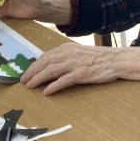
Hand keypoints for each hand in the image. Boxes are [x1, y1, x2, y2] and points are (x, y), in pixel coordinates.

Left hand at [20, 43, 139, 94]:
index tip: (27, 72)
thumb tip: (52, 64)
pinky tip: (46, 92)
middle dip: (31, 72)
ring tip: (29, 86)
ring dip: (37, 79)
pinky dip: (53, 86)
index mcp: (68, 48)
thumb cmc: (100, 58)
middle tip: (23, 81)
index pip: (46, 56)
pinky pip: (63, 80)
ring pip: (50, 70)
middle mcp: (69, 54)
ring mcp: (74, 64)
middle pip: (44, 62)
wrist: (117, 60)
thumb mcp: (80, 52)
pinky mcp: (81, 74)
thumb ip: (67, 56)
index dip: (34, 65)